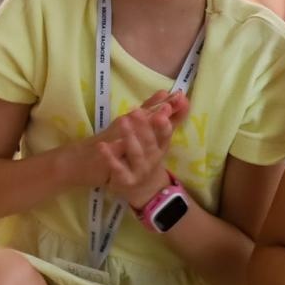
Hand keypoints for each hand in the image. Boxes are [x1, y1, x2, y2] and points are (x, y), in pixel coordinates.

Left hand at [95, 92, 189, 207]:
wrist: (144, 189)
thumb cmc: (149, 156)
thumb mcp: (159, 137)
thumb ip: (169, 116)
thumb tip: (181, 95)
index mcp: (160, 146)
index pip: (165, 134)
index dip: (164, 125)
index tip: (163, 111)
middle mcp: (152, 158)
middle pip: (150, 143)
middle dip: (145, 128)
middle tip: (136, 112)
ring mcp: (139, 169)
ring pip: (136, 154)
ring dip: (130, 138)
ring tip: (123, 120)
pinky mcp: (125, 179)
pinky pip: (118, 168)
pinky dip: (110, 158)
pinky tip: (102, 146)